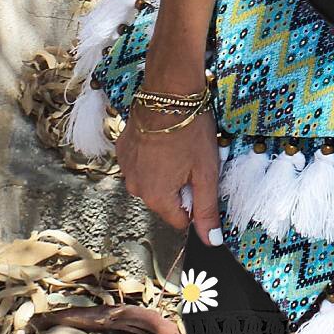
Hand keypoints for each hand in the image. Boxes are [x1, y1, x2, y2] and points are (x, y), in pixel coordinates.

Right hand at [117, 103, 222, 244]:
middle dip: (180, 186)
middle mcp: (135, 187)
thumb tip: (211, 241)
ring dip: (166, 171)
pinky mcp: (122, 149)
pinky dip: (152, 157)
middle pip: (165, 200)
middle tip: (192, 160)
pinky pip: (141, 164)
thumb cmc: (190, 131)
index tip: (200, 179)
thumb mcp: (206, 172)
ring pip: (152, 182)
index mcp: (156, 197)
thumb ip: (207, 209)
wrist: (167, 93)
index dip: (195, 203)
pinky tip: (163, 138)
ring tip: (178, 147)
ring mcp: (126, 168)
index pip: (180, 219)